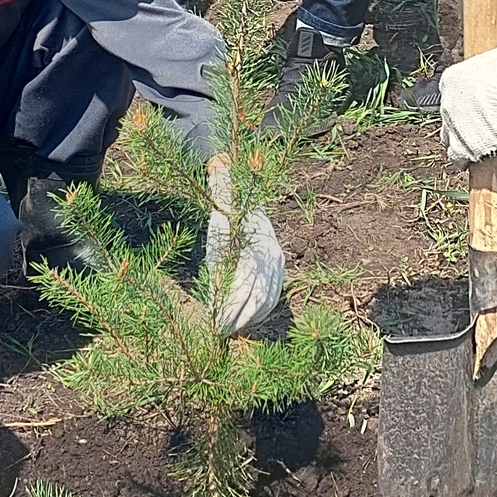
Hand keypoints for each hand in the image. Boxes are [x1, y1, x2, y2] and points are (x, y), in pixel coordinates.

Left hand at [204, 158, 283, 336]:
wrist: (254, 211)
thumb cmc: (231, 213)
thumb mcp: (223, 204)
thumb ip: (221, 190)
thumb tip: (217, 162)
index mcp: (257, 244)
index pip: (247, 283)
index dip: (232, 306)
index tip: (216, 323)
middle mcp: (271, 258)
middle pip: (258, 298)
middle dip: (238, 319)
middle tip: (219, 334)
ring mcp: (278, 268)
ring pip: (267, 302)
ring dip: (248, 320)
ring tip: (228, 332)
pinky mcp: (279, 275)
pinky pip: (272, 300)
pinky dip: (258, 315)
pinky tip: (243, 323)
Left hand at [438, 38, 496, 164]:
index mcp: (451, 79)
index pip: (453, 96)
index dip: (468, 104)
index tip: (480, 108)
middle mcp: (447, 103)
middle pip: (450, 118)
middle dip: (464, 122)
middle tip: (482, 127)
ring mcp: (453, 127)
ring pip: (451, 140)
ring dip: (463, 143)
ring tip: (481, 146)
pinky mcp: (463, 147)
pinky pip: (459, 157)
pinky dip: (468, 159)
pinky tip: (481, 159)